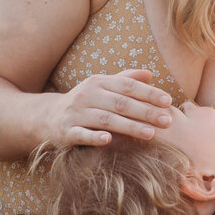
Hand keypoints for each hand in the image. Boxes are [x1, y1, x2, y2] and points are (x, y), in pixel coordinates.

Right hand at [53, 69, 172, 145]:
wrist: (47, 117)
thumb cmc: (84, 102)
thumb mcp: (102, 87)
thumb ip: (125, 80)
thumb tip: (150, 74)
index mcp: (99, 83)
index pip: (128, 87)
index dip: (148, 93)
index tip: (168, 101)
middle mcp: (88, 95)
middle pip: (121, 103)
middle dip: (146, 112)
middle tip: (168, 121)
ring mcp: (76, 113)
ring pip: (106, 119)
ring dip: (129, 126)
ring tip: (151, 134)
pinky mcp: (65, 131)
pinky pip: (81, 134)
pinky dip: (94, 137)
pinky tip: (108, 140)